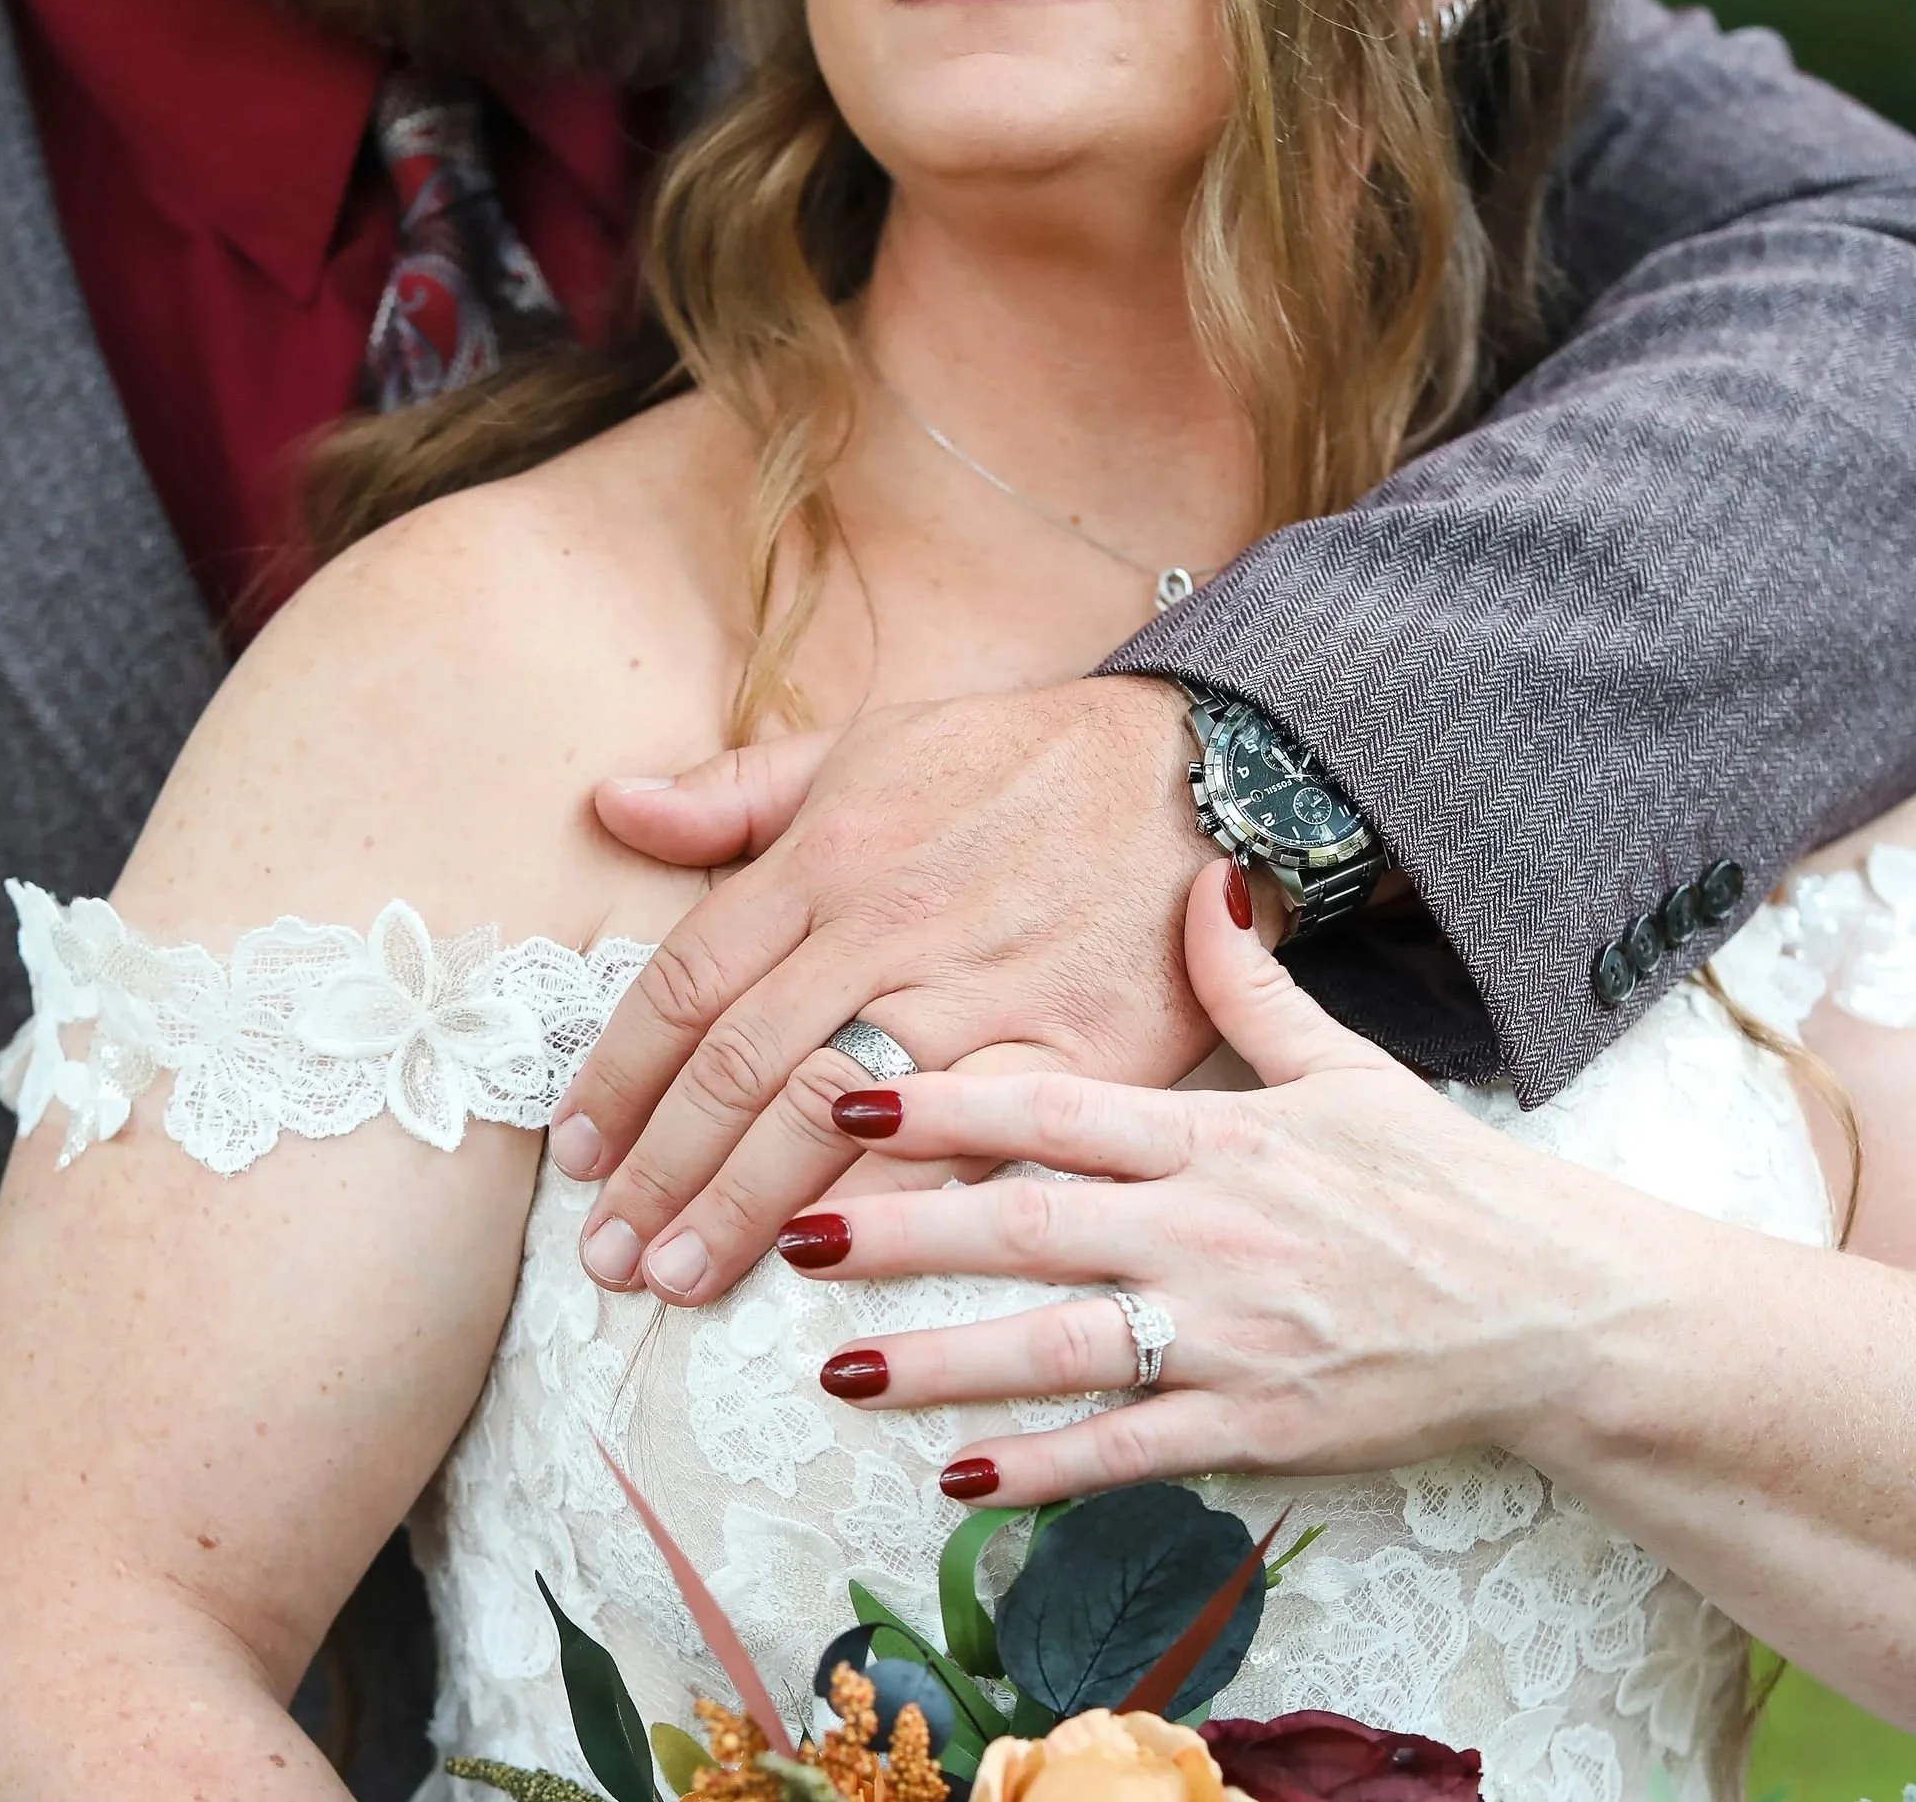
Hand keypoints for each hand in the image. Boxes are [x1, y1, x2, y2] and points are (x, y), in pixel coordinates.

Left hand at [554, 677, 1227, 1304]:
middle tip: (607, 1253)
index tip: (574, 1149)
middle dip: (663, 1168)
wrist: (1192, 771)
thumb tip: (611, 805)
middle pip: (743, 1065)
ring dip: (745, 1208)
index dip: (619, 1073)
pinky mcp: (1069, 1056)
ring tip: (681, 1280)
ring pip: (833, 1117)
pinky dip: (890, 1206)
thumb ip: (732, 792)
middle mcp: (885, 930)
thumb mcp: (864, 744)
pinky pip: (963, 1148)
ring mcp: (977, 997)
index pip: (689, 981)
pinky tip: (831, 1265)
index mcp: (828, 857)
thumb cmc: (1012, 762)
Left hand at [787, 859, 1633, 1502]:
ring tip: (837, 1369)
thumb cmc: (1440, 1180)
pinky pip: (1131, 1449)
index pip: (1053, 1107)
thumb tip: (1201, 875)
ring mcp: (1231, 1332)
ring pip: (1062, 1347)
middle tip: (792, 1235)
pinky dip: (1043, 1467)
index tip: (837, 1095)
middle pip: (1030, 1225)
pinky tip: (954, 1477)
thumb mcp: (1344, 1064)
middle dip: (902, 1230)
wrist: (1559, 1310)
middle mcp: (1209, 1226)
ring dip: (944, 1361)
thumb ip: (1249, 981)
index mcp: (1216, 1131)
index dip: (941, 1102)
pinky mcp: (1261, 1427)